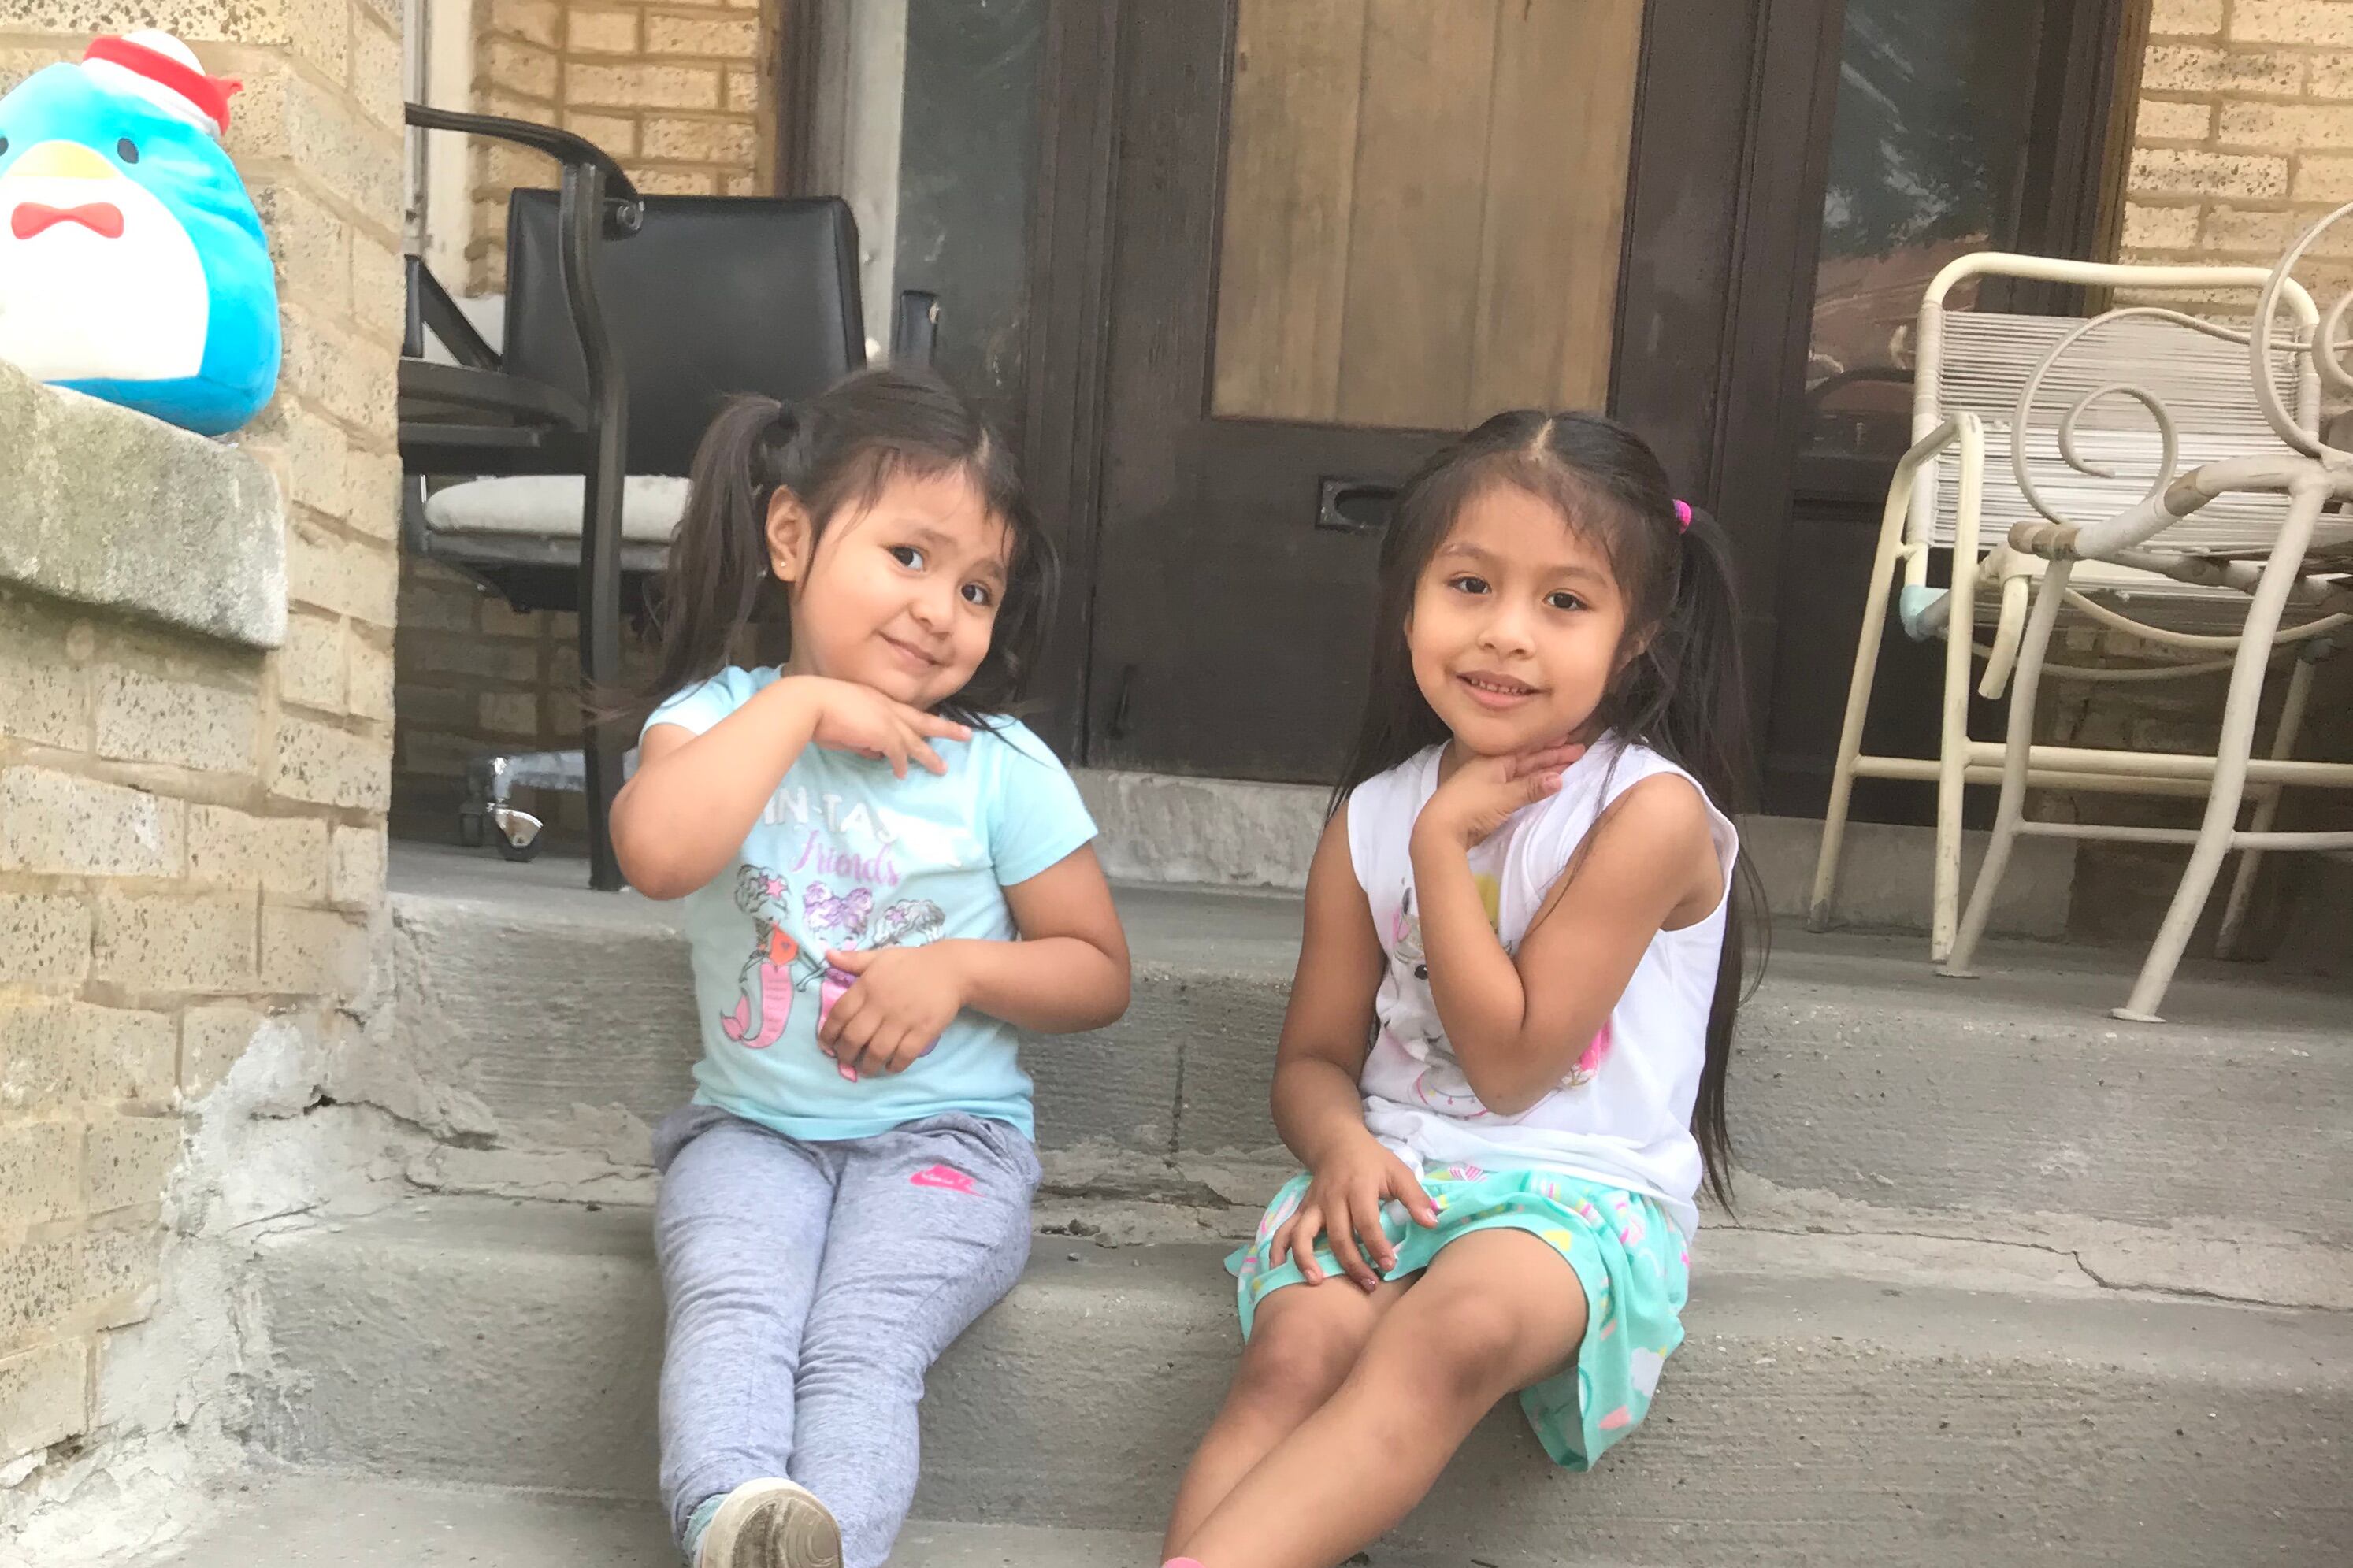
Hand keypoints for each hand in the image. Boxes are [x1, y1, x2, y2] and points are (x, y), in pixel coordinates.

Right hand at [790, 676, 969, 778]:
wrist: (810, 702)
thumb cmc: (819, 708)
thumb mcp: (845, 724)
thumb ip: (862, 739)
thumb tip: (874, 754)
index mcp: (876, 700)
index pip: (904, 712)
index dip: (917, 721)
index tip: (932, 725)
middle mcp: (886, 708)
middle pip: (923, 720)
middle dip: (945, 729)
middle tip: (966, 735)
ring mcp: (887, 720)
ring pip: (916, 740)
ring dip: (929, 756)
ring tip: (942, 769)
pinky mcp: (884, 734)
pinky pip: (898, 753)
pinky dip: (901, 764)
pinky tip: (903, 774)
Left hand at [817, 943, 967, 1075]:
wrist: (951, 969)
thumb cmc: (912, 963)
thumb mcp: (880, 957)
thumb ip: (853, 960)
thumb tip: (828, 954)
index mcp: (867, 986)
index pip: (839, 1014)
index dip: (828, 1033)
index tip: (826, 1044)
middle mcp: (881, 1004)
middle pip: (854, 1038)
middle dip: (845, 1054)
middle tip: (846, 1059)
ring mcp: (903, 1020)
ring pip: (877, 1051)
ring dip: (868, 1066)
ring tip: (867, 1069)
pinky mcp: (923, 1031)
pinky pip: (904, 1055)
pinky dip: (895, 1066)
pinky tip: (891, 1067)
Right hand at [1270, 1135, 1438, 1291]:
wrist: (1336, 1142)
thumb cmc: (1372, 1161)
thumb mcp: (1398, 1172)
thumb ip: (1415, 1198)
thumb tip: (1432, 1222)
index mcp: (1358, 1188)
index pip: (1366, 1222)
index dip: (1377, 1246)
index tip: (1390, 1265)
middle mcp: (1332, 1199)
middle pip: (1338, 1236)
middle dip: (1352, 1264)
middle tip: (1369, 1285)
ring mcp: (1313, 1205)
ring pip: (1303, 1234)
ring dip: (1307, 1259)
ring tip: (1317, 1282)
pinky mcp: (1302, 1210)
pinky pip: (1285, 1230)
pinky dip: (1279, 1249)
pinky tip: (1278, 1268)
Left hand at [1414, 739, 1585, 850]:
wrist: (1439, 827)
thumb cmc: (1471, 805)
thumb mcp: (1505, 796)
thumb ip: (1532, 787)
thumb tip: (1560, 778)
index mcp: (1496, 760)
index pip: (1530, 750)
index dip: (1552, 747)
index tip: (1573, 741)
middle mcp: (1493, 767)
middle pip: (1528, 760)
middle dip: (1553, 756)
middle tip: (1579, 751)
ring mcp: (1490, 783)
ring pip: (1523, 773)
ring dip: (1544, 770)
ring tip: (1567, 765)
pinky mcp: (1488, 799)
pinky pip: (1517, 786)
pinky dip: (1532, 784)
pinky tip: (1542, 784)